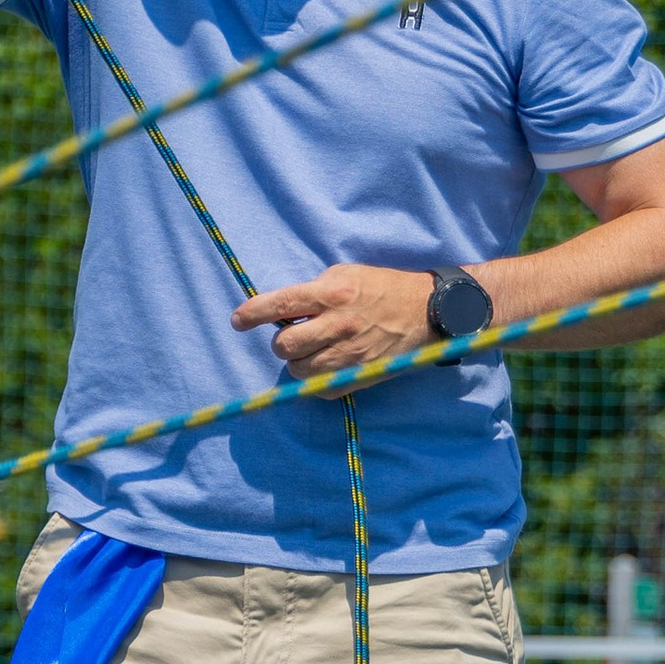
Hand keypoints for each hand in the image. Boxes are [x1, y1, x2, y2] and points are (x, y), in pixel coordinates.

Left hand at [231, 264, 442, 377]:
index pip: (280, 305)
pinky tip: (327, 365)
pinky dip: (316, 380)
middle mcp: (338, 324)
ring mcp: (350, 353)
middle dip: (282, 342)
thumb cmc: (381, 287)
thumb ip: (312, 291)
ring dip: (298, 362)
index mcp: (332, 294)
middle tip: (294, 336)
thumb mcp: (345, 275)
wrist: (426, 310)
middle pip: (284, 345)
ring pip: (299, 370)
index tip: (238, 320)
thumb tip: (281, 310)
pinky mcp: (360, 375)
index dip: (252, 314)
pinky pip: (320, 388)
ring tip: (312, 351)